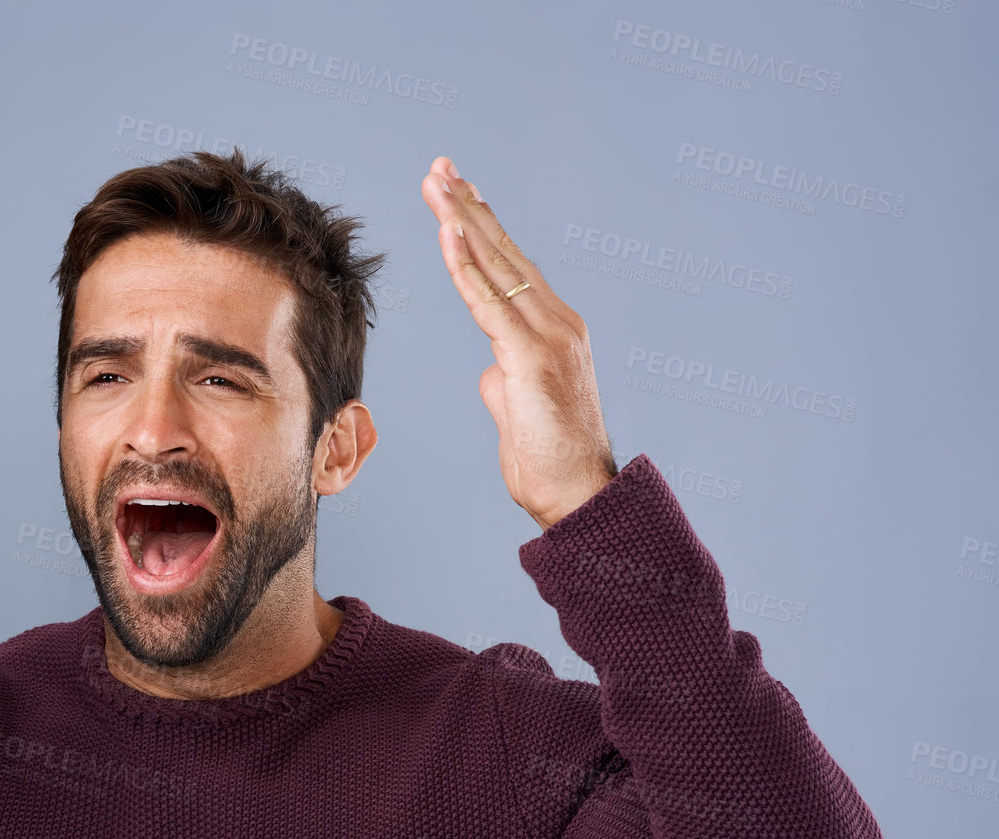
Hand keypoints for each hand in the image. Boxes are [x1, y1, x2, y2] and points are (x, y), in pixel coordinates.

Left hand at [420, 156, 616, 530]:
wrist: (578, 496)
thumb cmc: (547, 459)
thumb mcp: (517, 407)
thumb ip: (505, 376)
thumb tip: (490, 368)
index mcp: (554, 330)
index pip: (512, 267)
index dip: (483, 229)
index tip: (458, 194)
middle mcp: (558, 322)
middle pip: (505, 253)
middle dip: (469, 207)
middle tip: (441, 166)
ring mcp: (549, 336)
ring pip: (498, 266)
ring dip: (463, 221)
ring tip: (438, 183)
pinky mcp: (532, 357)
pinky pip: (490, 301)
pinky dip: (467, 265)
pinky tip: (449, 233)